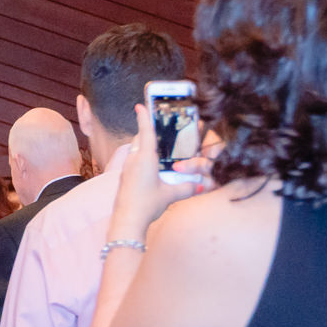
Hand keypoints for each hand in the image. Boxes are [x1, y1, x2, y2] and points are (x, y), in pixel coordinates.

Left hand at [108, 102, 212, 243]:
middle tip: (157, 130)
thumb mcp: (170, 195)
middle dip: (146, 133)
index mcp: (145, 158)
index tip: (140, 106)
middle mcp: (134, 160)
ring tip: (156, 149)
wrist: (127, 221)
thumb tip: (203, 185)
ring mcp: (126, 169)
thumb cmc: (147, 205)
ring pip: (135, 151)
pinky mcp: (124, 179)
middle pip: (139, 140)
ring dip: (143, 147)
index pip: (145, 132)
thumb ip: (187, 188)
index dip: (143, 118)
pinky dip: (140, 159)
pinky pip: (132, 163)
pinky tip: (148, 168)